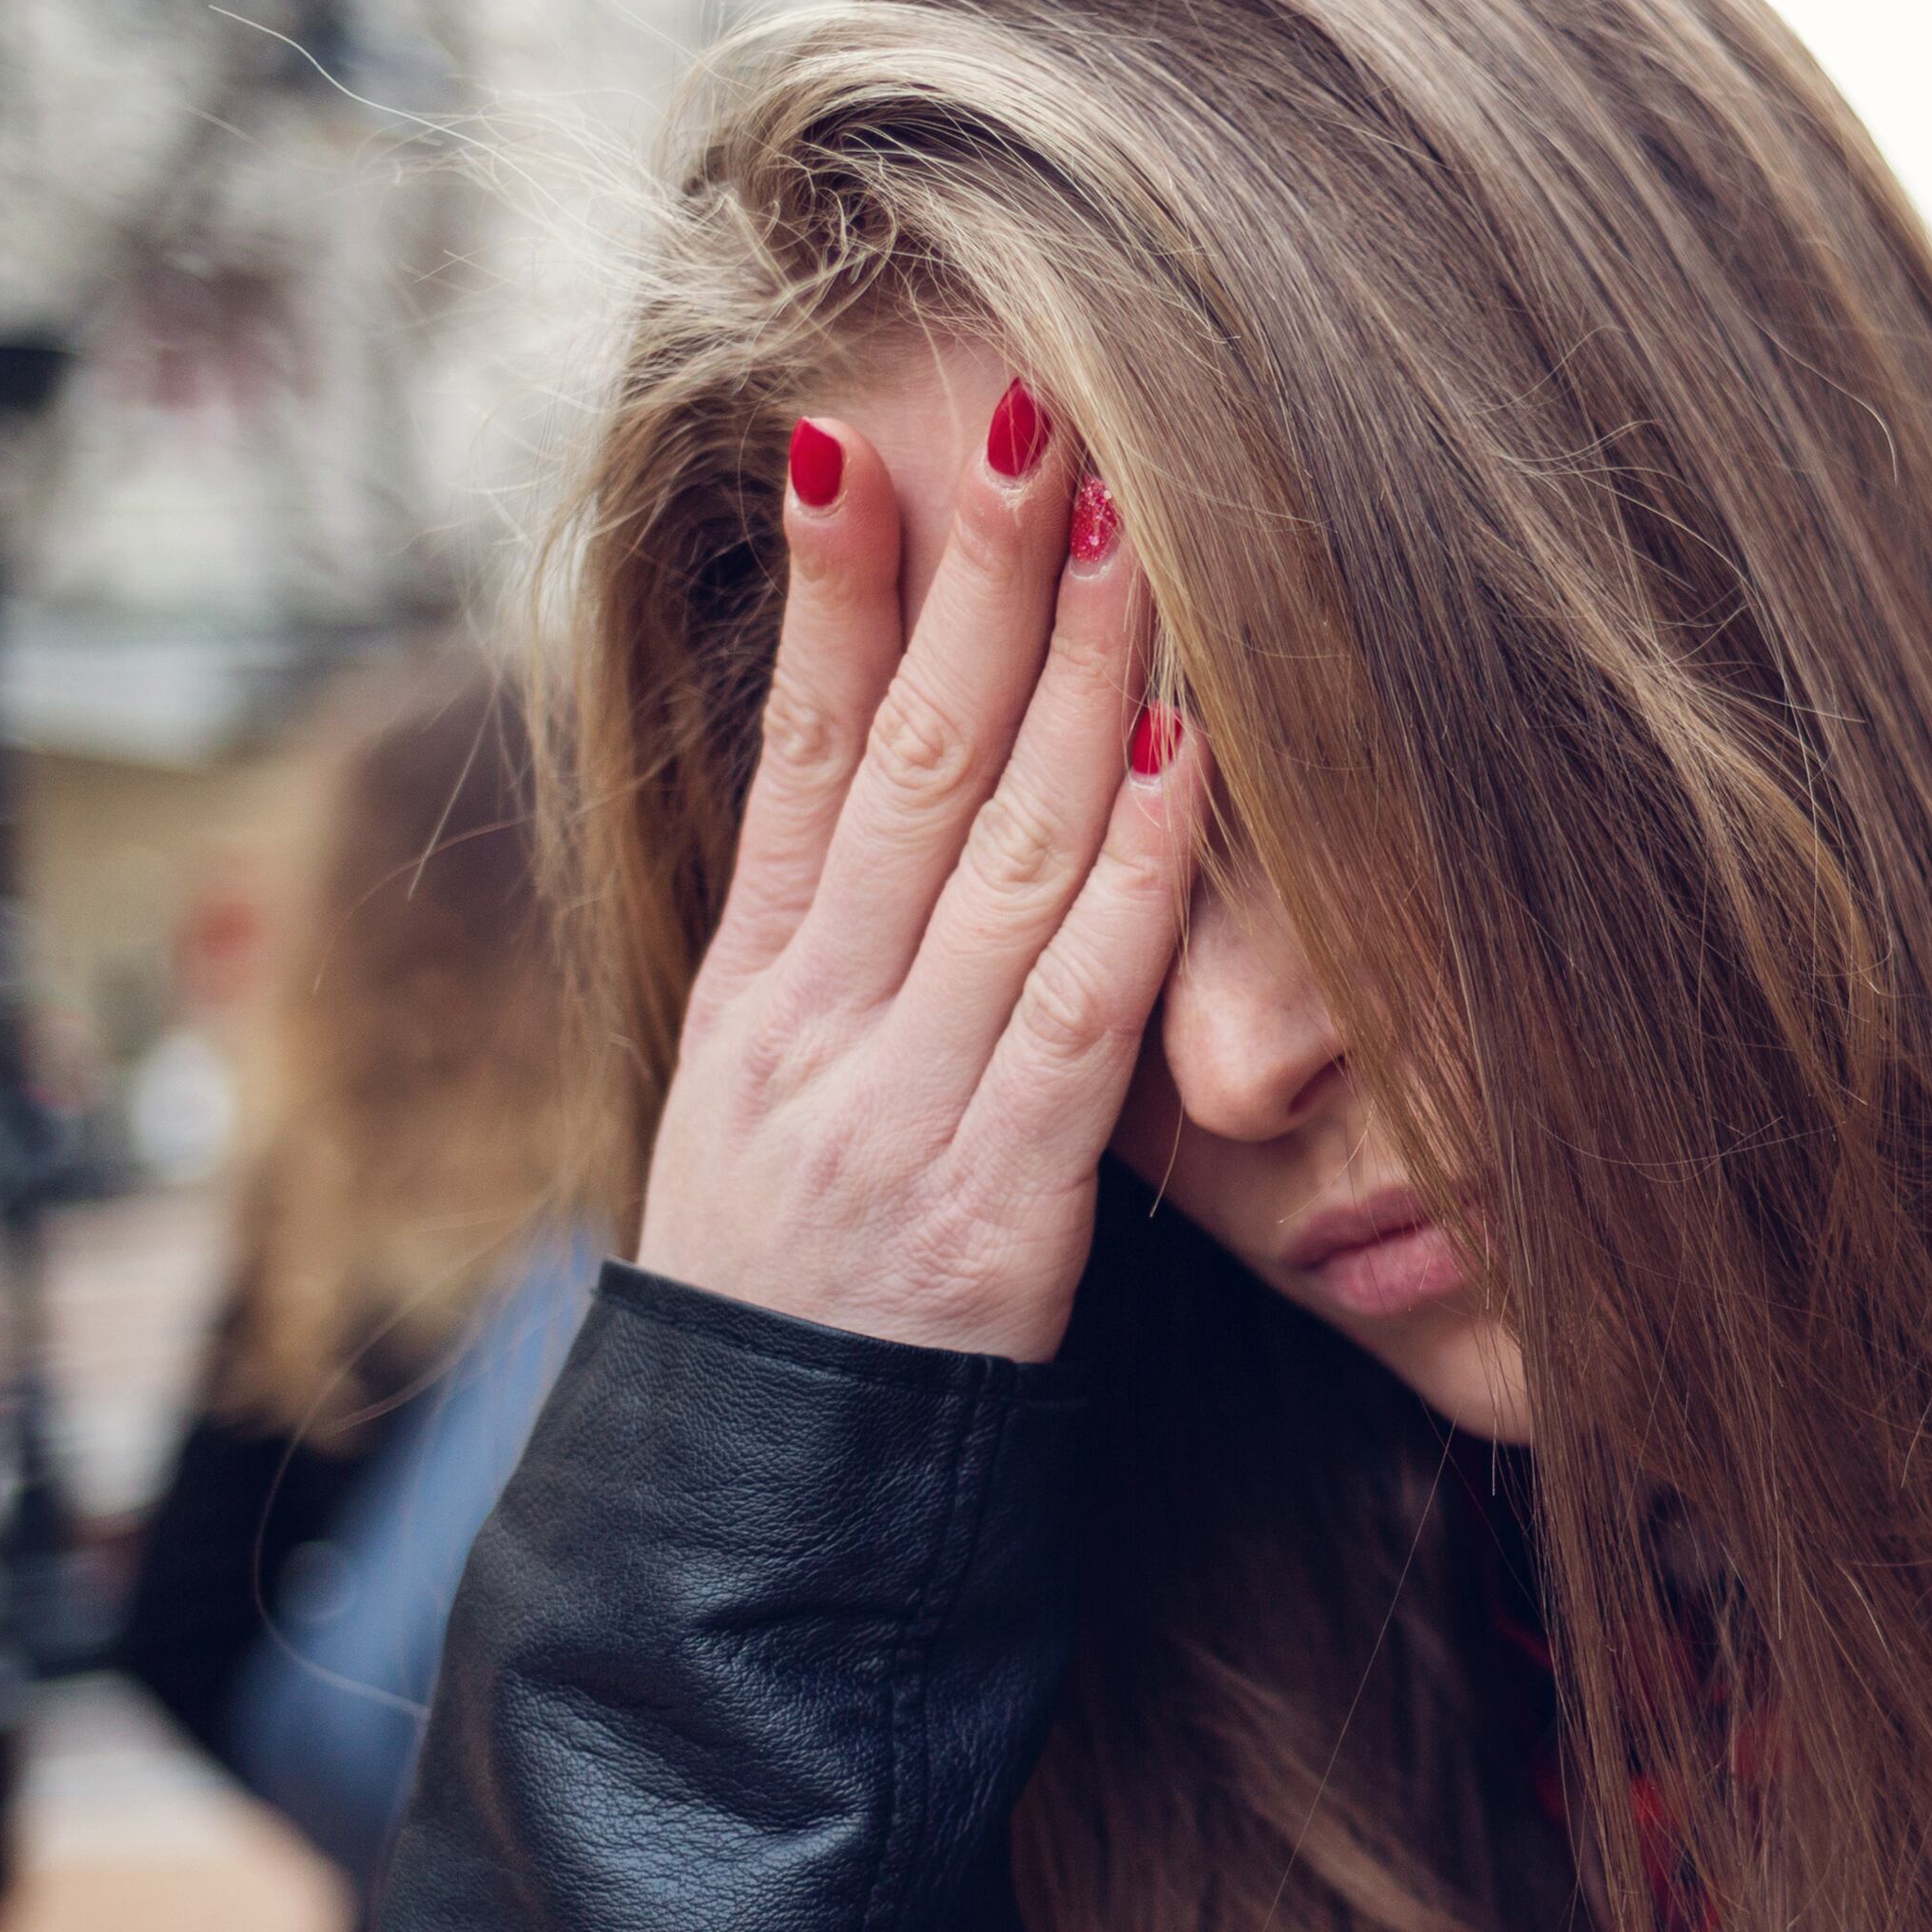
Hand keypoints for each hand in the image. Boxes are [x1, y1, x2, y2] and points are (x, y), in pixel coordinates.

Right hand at [633, 381, 1206, 1362]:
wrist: (754, 1525)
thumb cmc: (800, 1310)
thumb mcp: (768, 1118)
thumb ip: (832, 970)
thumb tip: (880, 808)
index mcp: (751, 997)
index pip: (794, 751)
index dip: (828, 592)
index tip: (858, 436)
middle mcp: (809, 1028)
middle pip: (901, 758)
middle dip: (970, 575)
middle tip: (1026, 405)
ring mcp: (894, 1106)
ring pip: (998, 849)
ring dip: (1073, 671)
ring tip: (1126, 514)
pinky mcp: (990, 1197)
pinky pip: (1079, 1003)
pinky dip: (1136, 866)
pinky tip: (1180, 747)